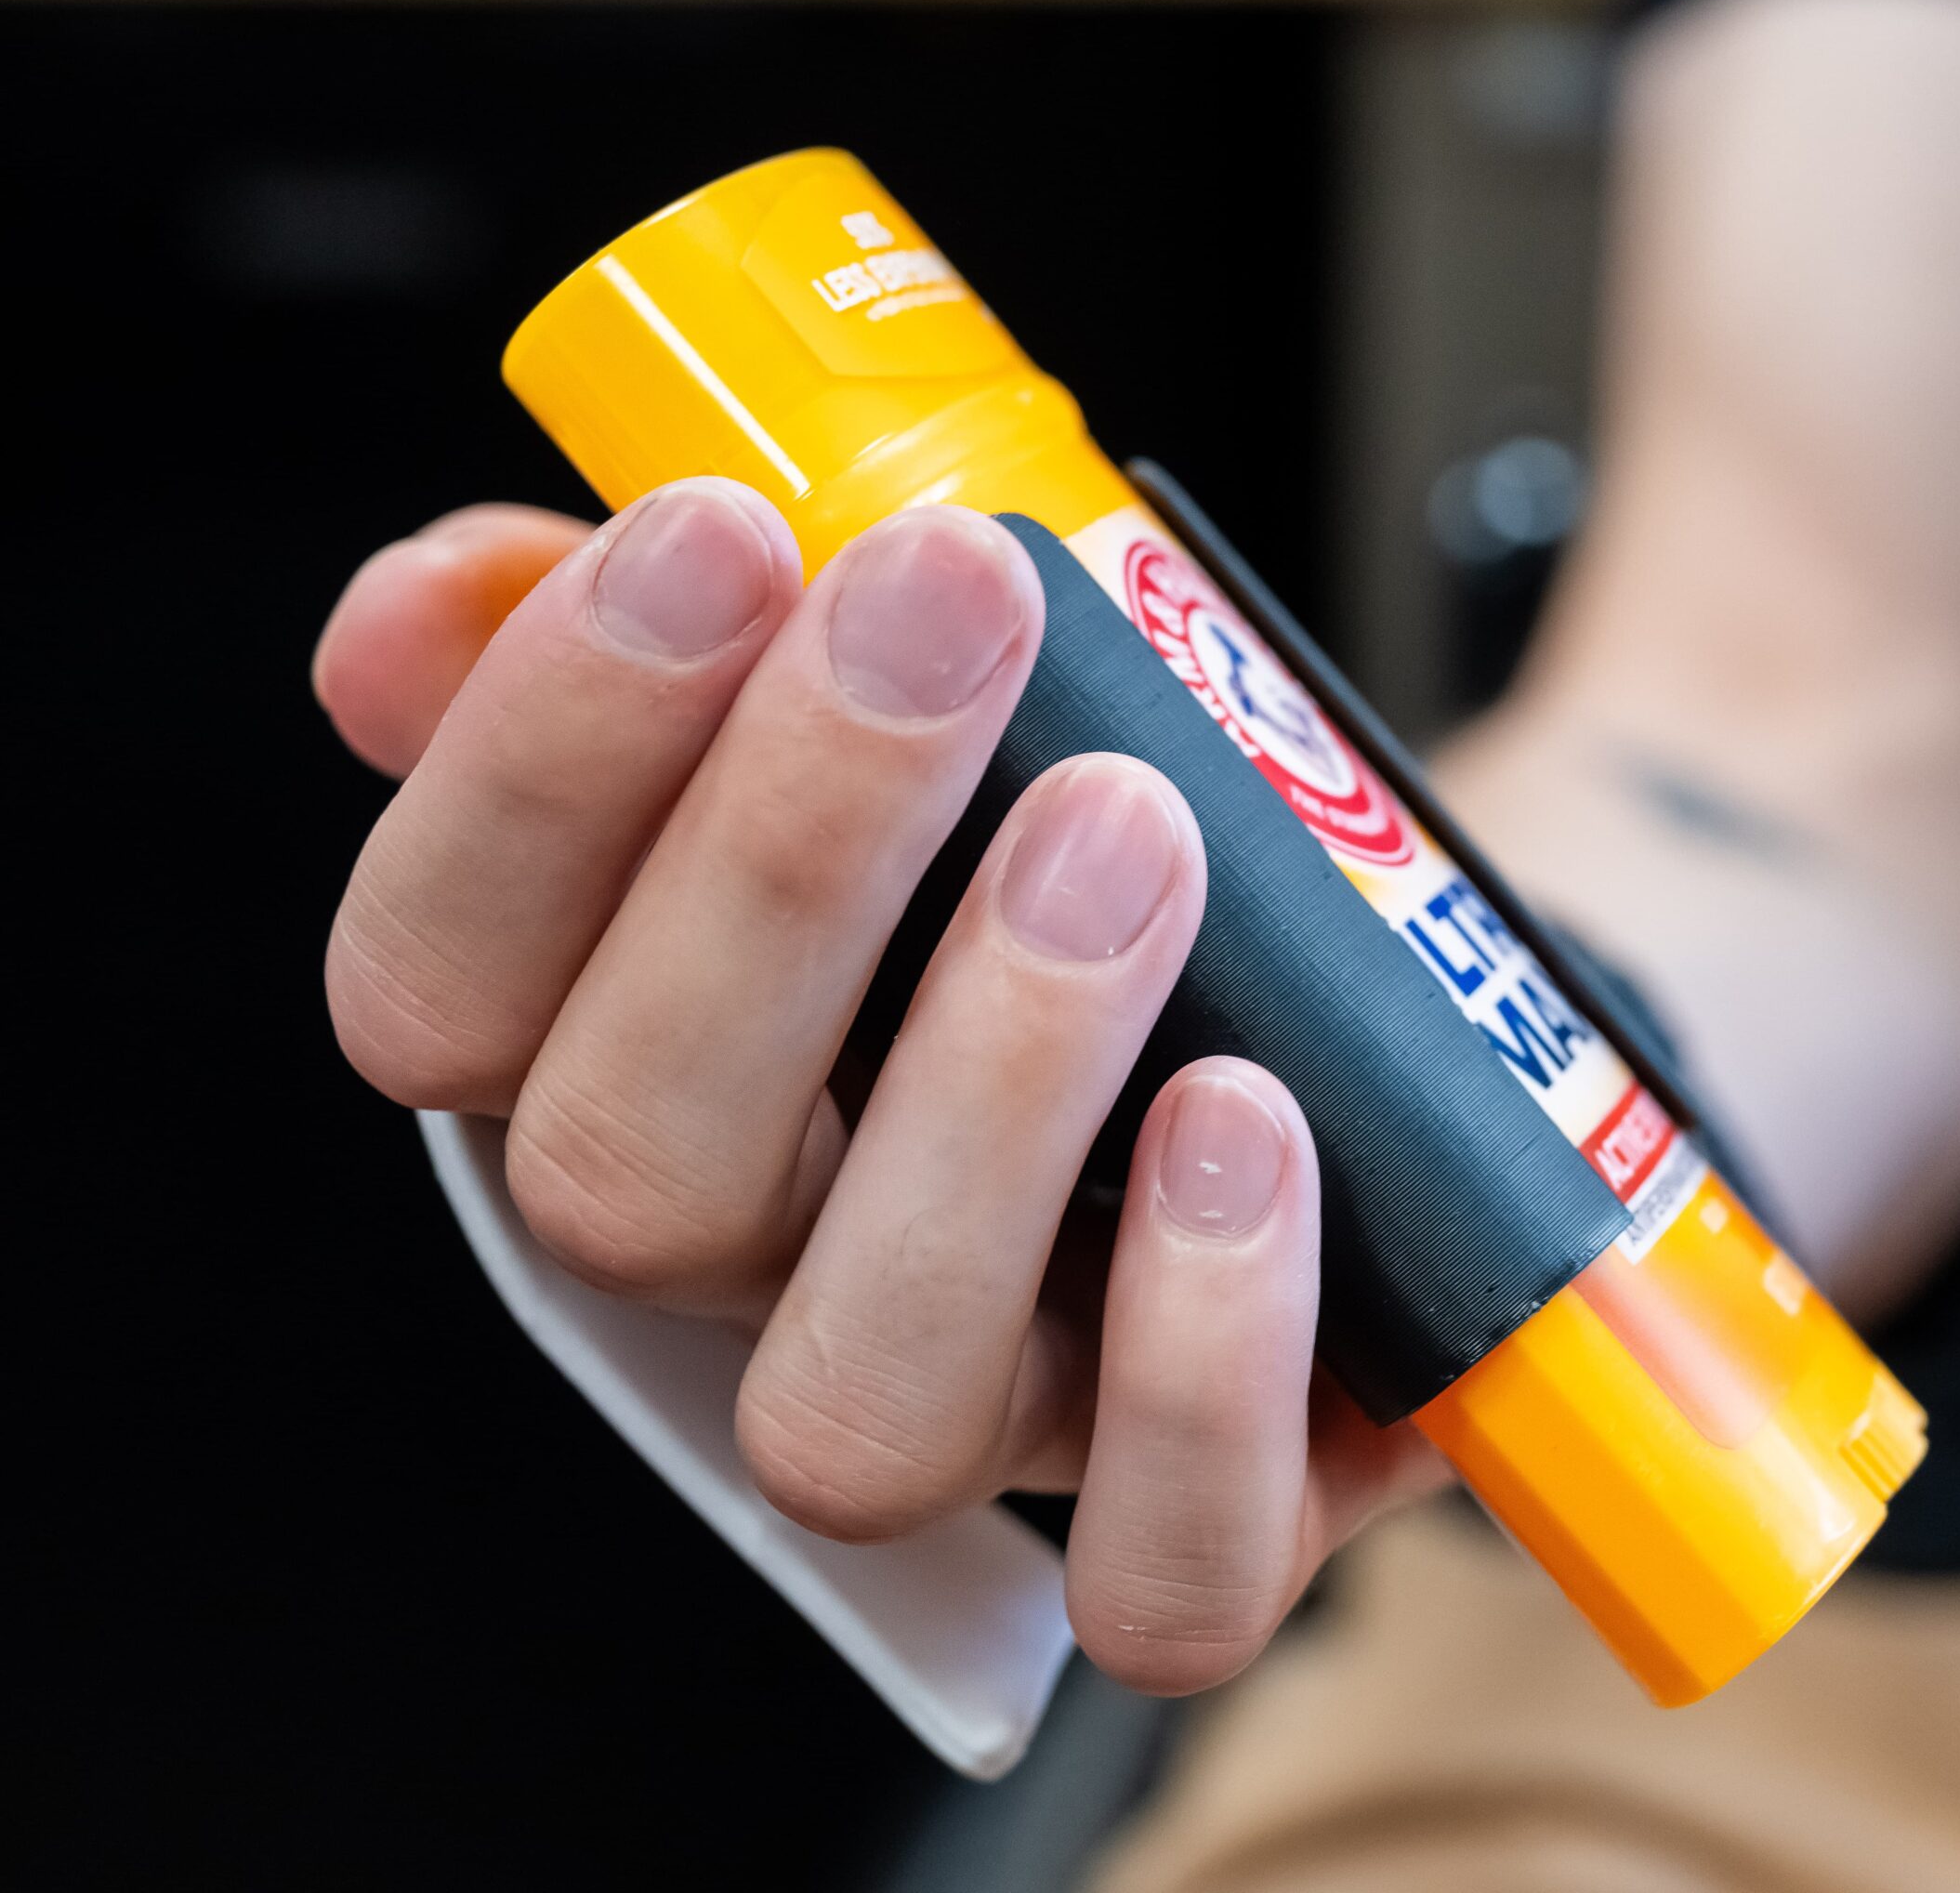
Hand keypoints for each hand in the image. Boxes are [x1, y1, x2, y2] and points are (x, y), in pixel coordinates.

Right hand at [317, 483, 1446, 1692]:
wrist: (1399, 957)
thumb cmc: (1103, 802)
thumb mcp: (889, 680)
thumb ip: (656, 641)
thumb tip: (413, 614)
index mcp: (635, 1057)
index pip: (436, 991)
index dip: (535, 772)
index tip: (717, 537)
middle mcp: (764, 1269)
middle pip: (625, 1182)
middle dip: (780, 866)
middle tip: (951, 607)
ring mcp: (981, 1407)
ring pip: (860, 1399)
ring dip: (986, 1090)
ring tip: (1130, 831)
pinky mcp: (1195, 1497)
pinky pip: (1155, 1569)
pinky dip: (1200, 1361)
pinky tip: (1254, 1124)